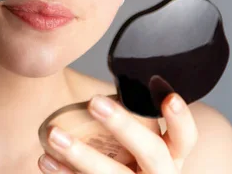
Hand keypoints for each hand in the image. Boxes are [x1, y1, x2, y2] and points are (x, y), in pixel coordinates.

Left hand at [38, 93, 197, 172]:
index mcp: (171, 155)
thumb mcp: (141, 139)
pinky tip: (45, 159)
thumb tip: (113, 71)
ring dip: (82, 154)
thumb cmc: (130, 157)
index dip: (180, 120)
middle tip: (94, 101)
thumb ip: (131, 113)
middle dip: (123, 126)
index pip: (185, 138)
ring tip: (54, 134)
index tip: (168, 98)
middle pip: (152, 153)